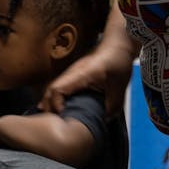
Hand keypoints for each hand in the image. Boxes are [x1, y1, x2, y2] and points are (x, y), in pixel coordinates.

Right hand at [40, 1, 136, 115]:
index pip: (58, 89)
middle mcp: (71, 74)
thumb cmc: (118, 63)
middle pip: (50, 90)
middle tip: (54, 122)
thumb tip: (104, 121)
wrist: (116, 46)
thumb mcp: (120, 87)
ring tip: (51, 119)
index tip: (62, 115)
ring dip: (49, 103)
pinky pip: (57, 87)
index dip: (56, 104)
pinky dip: (53, 98)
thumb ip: (113, 105)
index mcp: (81, 75)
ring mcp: (69, 74)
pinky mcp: (72, 76)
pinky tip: (54, 109)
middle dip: (48, 106)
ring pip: (51, 88)